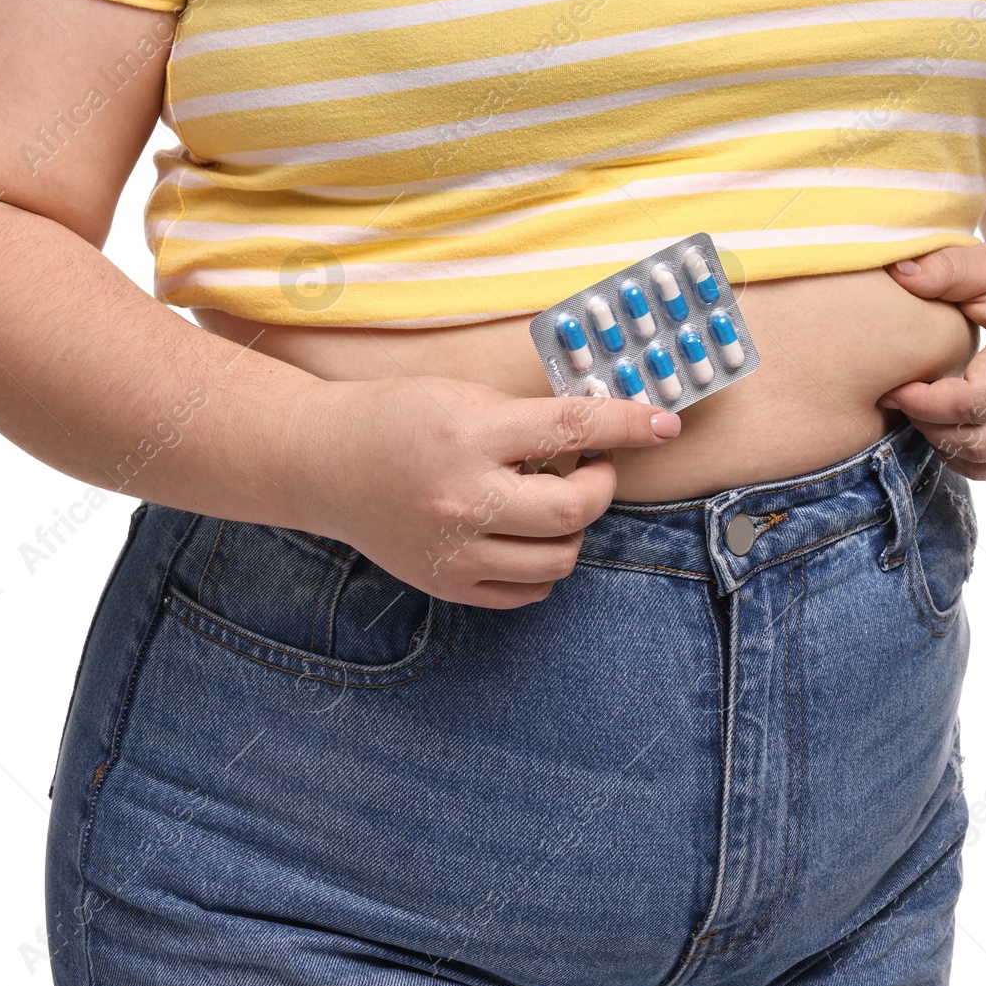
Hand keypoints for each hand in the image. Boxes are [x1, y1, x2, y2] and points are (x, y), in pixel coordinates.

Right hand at [280, 375, 680, 607]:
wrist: (321, 464)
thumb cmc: (392, 418)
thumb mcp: (460, 395)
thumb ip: (527, 418)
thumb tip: (599, 431)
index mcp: (468, 435)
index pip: (572, 429)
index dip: (629, 425)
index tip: (664, 424)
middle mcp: (463, 498)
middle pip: (574, 510)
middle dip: (601, 485)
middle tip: (594, 466)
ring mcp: (454, 550)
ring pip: (559, 558)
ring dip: (575, 528)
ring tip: (554, 499)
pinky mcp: (447, 583)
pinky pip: (527, 590)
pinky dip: (546, 564)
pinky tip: (531, 535)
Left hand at [877, 229, 985, 479]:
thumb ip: (945, 268)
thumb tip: (895, 271)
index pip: (974, 401)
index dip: (925, 403)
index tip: (895, 388)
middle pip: (982, 441)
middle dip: (930, 428)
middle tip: (904, 402)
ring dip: (948, 448)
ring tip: (925, 415)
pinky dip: (971, 457)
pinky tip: (950, 428)